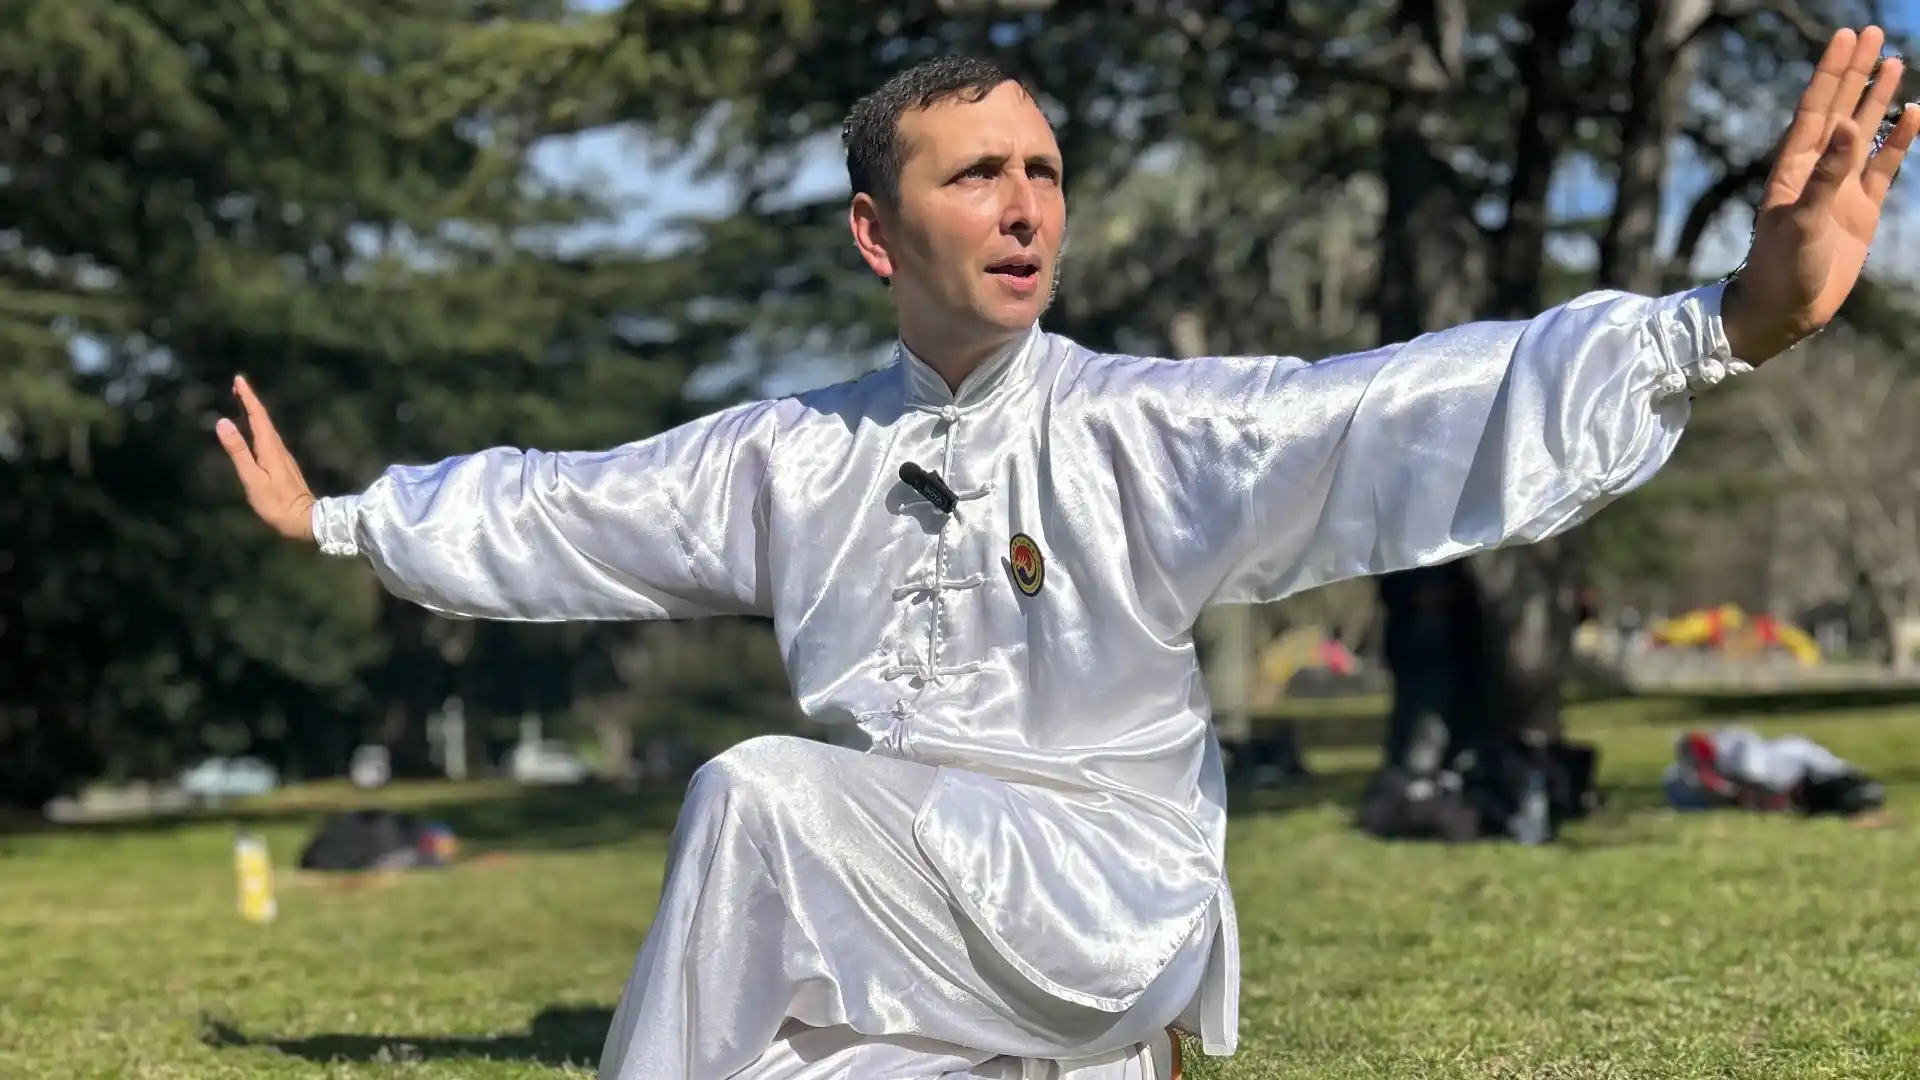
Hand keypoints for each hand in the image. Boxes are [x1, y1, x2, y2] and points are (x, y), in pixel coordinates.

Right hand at [216, 374, 316, 542]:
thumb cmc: (276, 503)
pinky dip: (258, 428)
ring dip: (254, 414)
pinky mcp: (282, 465)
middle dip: (250, 401)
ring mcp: (282, 457)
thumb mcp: (252, 478)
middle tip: (238, 385)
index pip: (258, 416)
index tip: (239, 379)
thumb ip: (238, 451)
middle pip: (263, 419)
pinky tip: (254, 432)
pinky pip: (268, 439)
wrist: (305, 520)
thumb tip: (222, 422)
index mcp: (270, 448)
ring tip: (242, 403)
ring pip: (266, 428)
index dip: (248, 397)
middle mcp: (278, 448)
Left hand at [1724, 25, 1919, 361]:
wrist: (1784, 311)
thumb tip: (1849, 128)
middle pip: (1840, 109)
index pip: (1816, 108)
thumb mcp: (1800, 222)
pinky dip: (1897, 141)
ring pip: (1864, 132)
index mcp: (1793, 168)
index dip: (1832, 71)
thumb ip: (1826, 177)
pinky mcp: (1860, 210)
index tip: (1847, 36)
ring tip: (1894, 62)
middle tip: (1872, 32)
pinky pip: (1884, 167)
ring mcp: (1840, 188)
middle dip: (1855, 72)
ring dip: (1876, 99)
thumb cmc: (1780, 269)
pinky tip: (1912, 115)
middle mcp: (1816, 171)